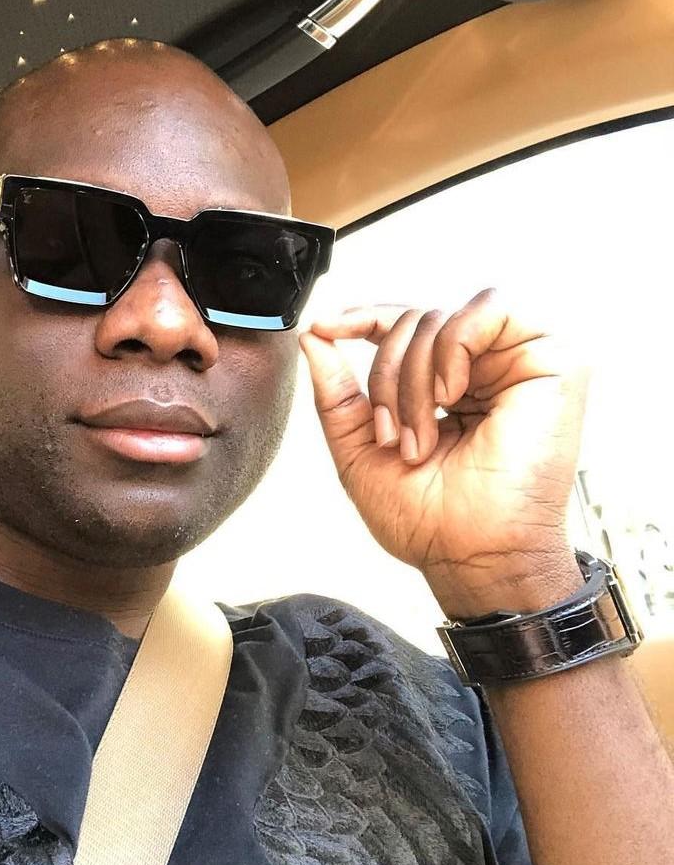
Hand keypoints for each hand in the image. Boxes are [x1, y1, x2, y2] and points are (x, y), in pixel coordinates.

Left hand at [299, 289, 590, 613]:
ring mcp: (518, 362)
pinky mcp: (552, 359)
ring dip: (414, 377)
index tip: (323, 329)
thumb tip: (312, 337)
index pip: (404, 328)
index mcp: (448, 387)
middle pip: (415, 322)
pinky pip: (490, 307)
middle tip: (392, 439)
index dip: (362, 319)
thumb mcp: (359, 451)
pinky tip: (452, 395)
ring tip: (421, 438)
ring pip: (443, 318)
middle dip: (387, 378)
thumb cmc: (428, 521)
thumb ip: (336, 394)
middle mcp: (484, 370)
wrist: (472, 556)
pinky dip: (453, 346)